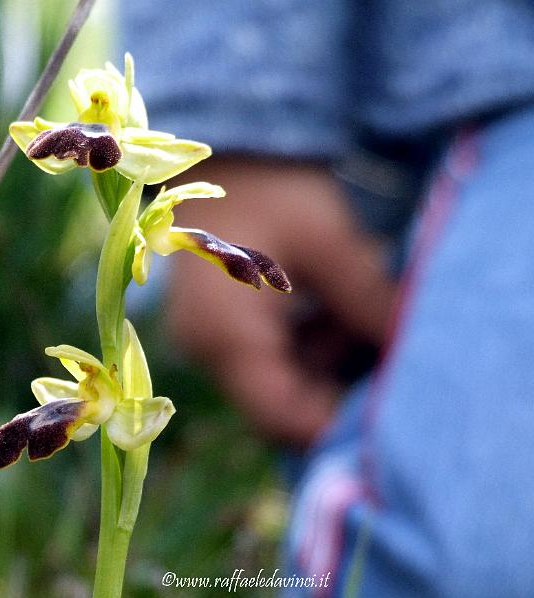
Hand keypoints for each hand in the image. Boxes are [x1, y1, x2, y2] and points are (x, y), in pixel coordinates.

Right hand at [165, 157, 396, 446]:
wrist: (225, 153)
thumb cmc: (273, 189)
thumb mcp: (330, 243)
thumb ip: (369, 304)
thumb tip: (411, 349)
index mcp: (226, 333)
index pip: (280, 416)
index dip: (333, 424)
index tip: (385, 408)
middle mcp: (206, 349)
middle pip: (277, 404)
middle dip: (335, 387)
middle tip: (380, 353)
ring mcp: (207, 340)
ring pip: (274, 382)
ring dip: (323, 362)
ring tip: (355, 312)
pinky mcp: (215, 328)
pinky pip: (264, 359)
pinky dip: (302, 345)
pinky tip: (328, 307)